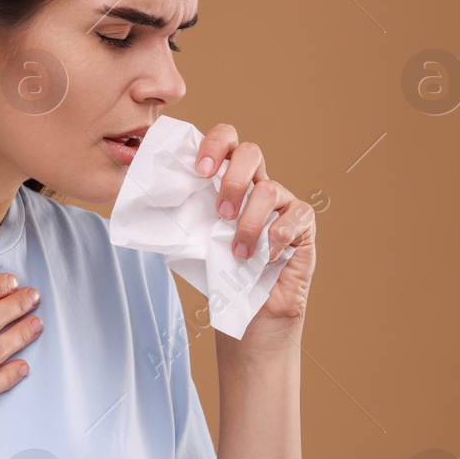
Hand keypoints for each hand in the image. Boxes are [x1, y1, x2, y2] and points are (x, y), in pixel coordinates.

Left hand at [195, 123, 317, 339]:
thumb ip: (184, 218)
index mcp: (230, 183)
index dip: (215, 145)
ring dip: (249, 223)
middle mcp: (257, 186)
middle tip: (221, 212)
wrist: (249, 315)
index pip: (226, 143)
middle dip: (233, 179)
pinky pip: (293, 217)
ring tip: (239, 252)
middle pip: (251, 152)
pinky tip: (266, 258)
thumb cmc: (222, 277)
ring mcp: (283, 203)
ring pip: (269, 190)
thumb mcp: (194, 244)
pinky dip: (275, 238)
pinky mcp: (303, 224)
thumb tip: (156, 202)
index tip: (200, 170)